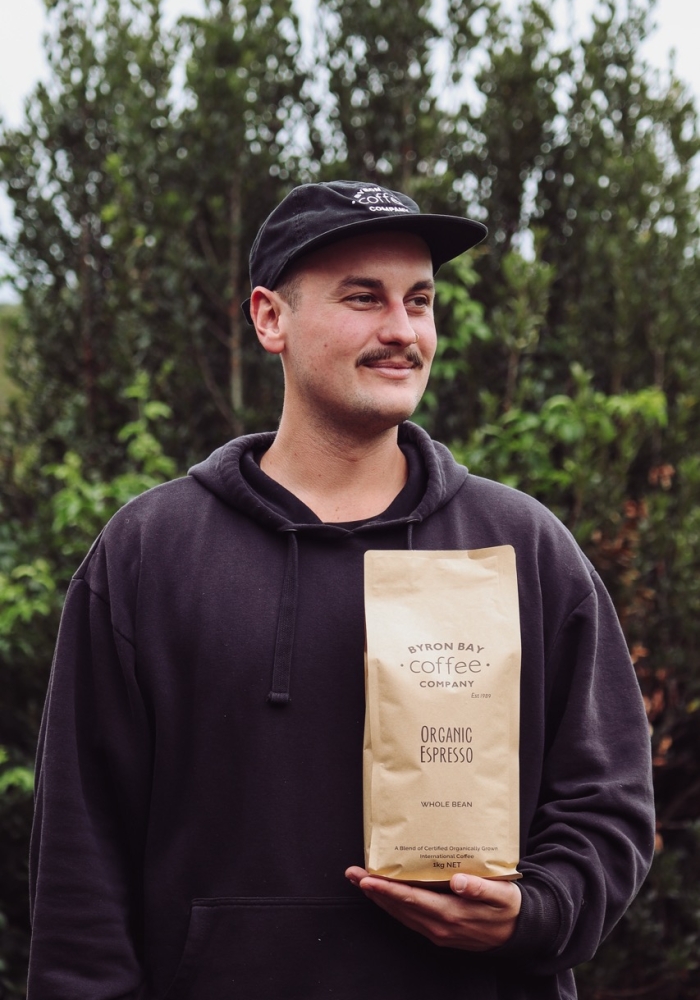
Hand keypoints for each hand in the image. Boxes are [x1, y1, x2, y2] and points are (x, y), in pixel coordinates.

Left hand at [345, 866, 521, 950]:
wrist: (519, 933)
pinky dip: (394, 906)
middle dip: (374, 891)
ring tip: (361, 881)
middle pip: (400, 907)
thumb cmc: (509, 907)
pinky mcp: (439, 932)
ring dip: (380, 899)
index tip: (367, 880)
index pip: (412, 900)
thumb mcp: (502, 895)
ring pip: (401, 914)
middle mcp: (440, 926)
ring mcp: (438, 932)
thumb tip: (458, 882)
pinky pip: (409, 918)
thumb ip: (480, 888)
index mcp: (452, 914)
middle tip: (352, 873)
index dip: (388, 890)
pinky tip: (385, 895)